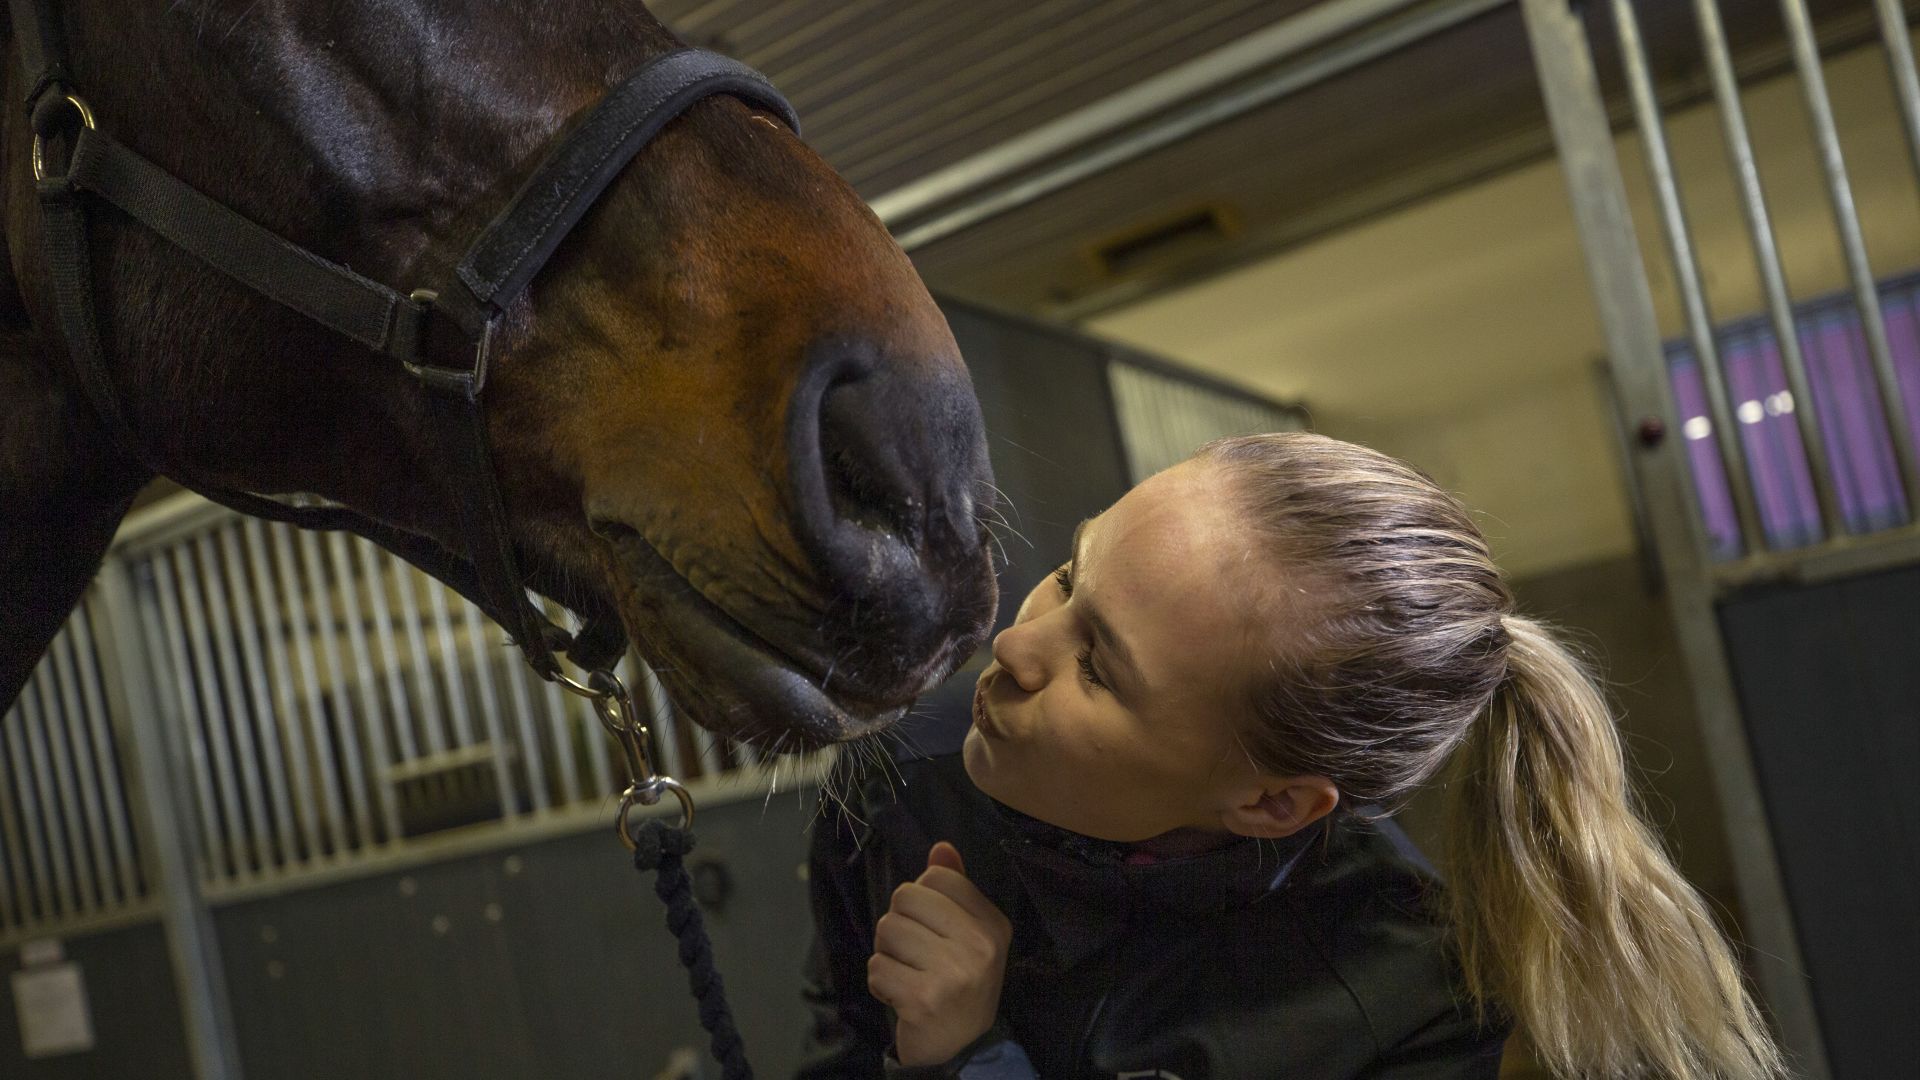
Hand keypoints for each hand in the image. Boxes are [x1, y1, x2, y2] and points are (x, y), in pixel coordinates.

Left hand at [867, 841, 1012, 1066]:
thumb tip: (941, 848)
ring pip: (887, 930)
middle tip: (913, 952)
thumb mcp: (968, 934)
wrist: (960, 1046)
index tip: (931, 927)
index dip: (921, 899)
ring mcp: (953, 973)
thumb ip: (955, 889)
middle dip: (898, 924)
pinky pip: (876, 967)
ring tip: (907, 973)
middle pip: (905, 898)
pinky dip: (880, 982)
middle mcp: (979, 947)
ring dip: (887, 954)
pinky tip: (900, 994)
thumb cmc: (958, 981)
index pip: (937, 877)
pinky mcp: (923, 998)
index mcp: (993, 924)